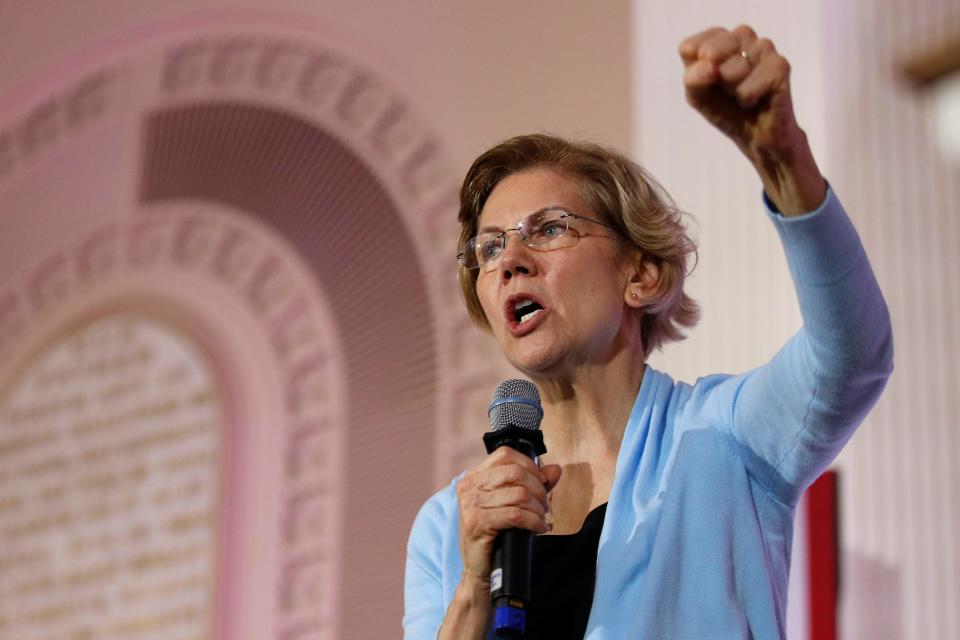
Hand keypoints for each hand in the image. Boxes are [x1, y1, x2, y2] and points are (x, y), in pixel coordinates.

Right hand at [455, 447, 561, 586]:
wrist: (480, 572)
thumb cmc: (497, 537)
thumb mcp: (513, 505)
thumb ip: (533, 485)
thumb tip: (555, 470)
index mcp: (474, 477)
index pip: (505, 455)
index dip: (529, 466)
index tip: (542, 483)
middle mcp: (468, 487)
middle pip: (515, 473)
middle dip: (538, 490)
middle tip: (545, 507)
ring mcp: (470, 505)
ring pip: (518, 494)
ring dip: (538, 509)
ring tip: (541, 520)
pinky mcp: (477, 523)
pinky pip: (516, 514)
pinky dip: (533, 521)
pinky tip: (538, 529)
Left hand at [679, 25, 825, 213]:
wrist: (758, 137)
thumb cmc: (727, 110)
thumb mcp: (698, 96)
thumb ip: (693, 78)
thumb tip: (709, 65)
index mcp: (720, 39)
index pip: (690, 47)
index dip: (693, 74)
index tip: (708, 84)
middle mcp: (743, 37)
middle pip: (710, 52)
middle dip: (714, 81)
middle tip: (728, 91)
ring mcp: (764, 48)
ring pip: (730, 69)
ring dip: (732, 91)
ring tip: (743, 95)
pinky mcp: (780, 66)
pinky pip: (746, 87)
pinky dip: (746, 100)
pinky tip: (756, 100)